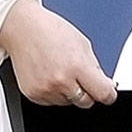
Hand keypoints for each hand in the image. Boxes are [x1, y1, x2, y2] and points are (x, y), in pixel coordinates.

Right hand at [0, 0, 116, 107]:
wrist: (22, 29)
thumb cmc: (50, 30)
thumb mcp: (82, 43)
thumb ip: (94, 67)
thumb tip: (104, 85)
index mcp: (77, 65)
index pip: (103, 94)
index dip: (108, 94)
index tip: (108, 92)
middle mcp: (61, 80)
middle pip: (86, 102)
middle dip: (89, 92)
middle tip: (81, 76)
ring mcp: (46, 89)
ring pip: (69, 103)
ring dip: (70, 92)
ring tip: (60, 70)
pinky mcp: (34, 95)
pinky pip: (52, 102)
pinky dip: (55, 92)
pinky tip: (50, 74)